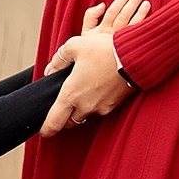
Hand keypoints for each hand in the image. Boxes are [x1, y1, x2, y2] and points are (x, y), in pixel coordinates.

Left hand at [40, 0, 149, 137]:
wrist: (134, 56)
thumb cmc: (103, 50)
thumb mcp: (74, 46)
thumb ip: (58, 60)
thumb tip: (49, 70)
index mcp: (70, 95)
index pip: (53, 122)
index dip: (46, 130)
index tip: (43, 131)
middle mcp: (84, 106)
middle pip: (69, 122)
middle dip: (64, 117)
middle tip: (63, 107)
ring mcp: (101, 108)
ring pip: (85, 115)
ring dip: (81, 109)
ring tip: (83, 91)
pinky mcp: (114, 106)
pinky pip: (99, 109)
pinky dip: (96, 103)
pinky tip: (98, 88)